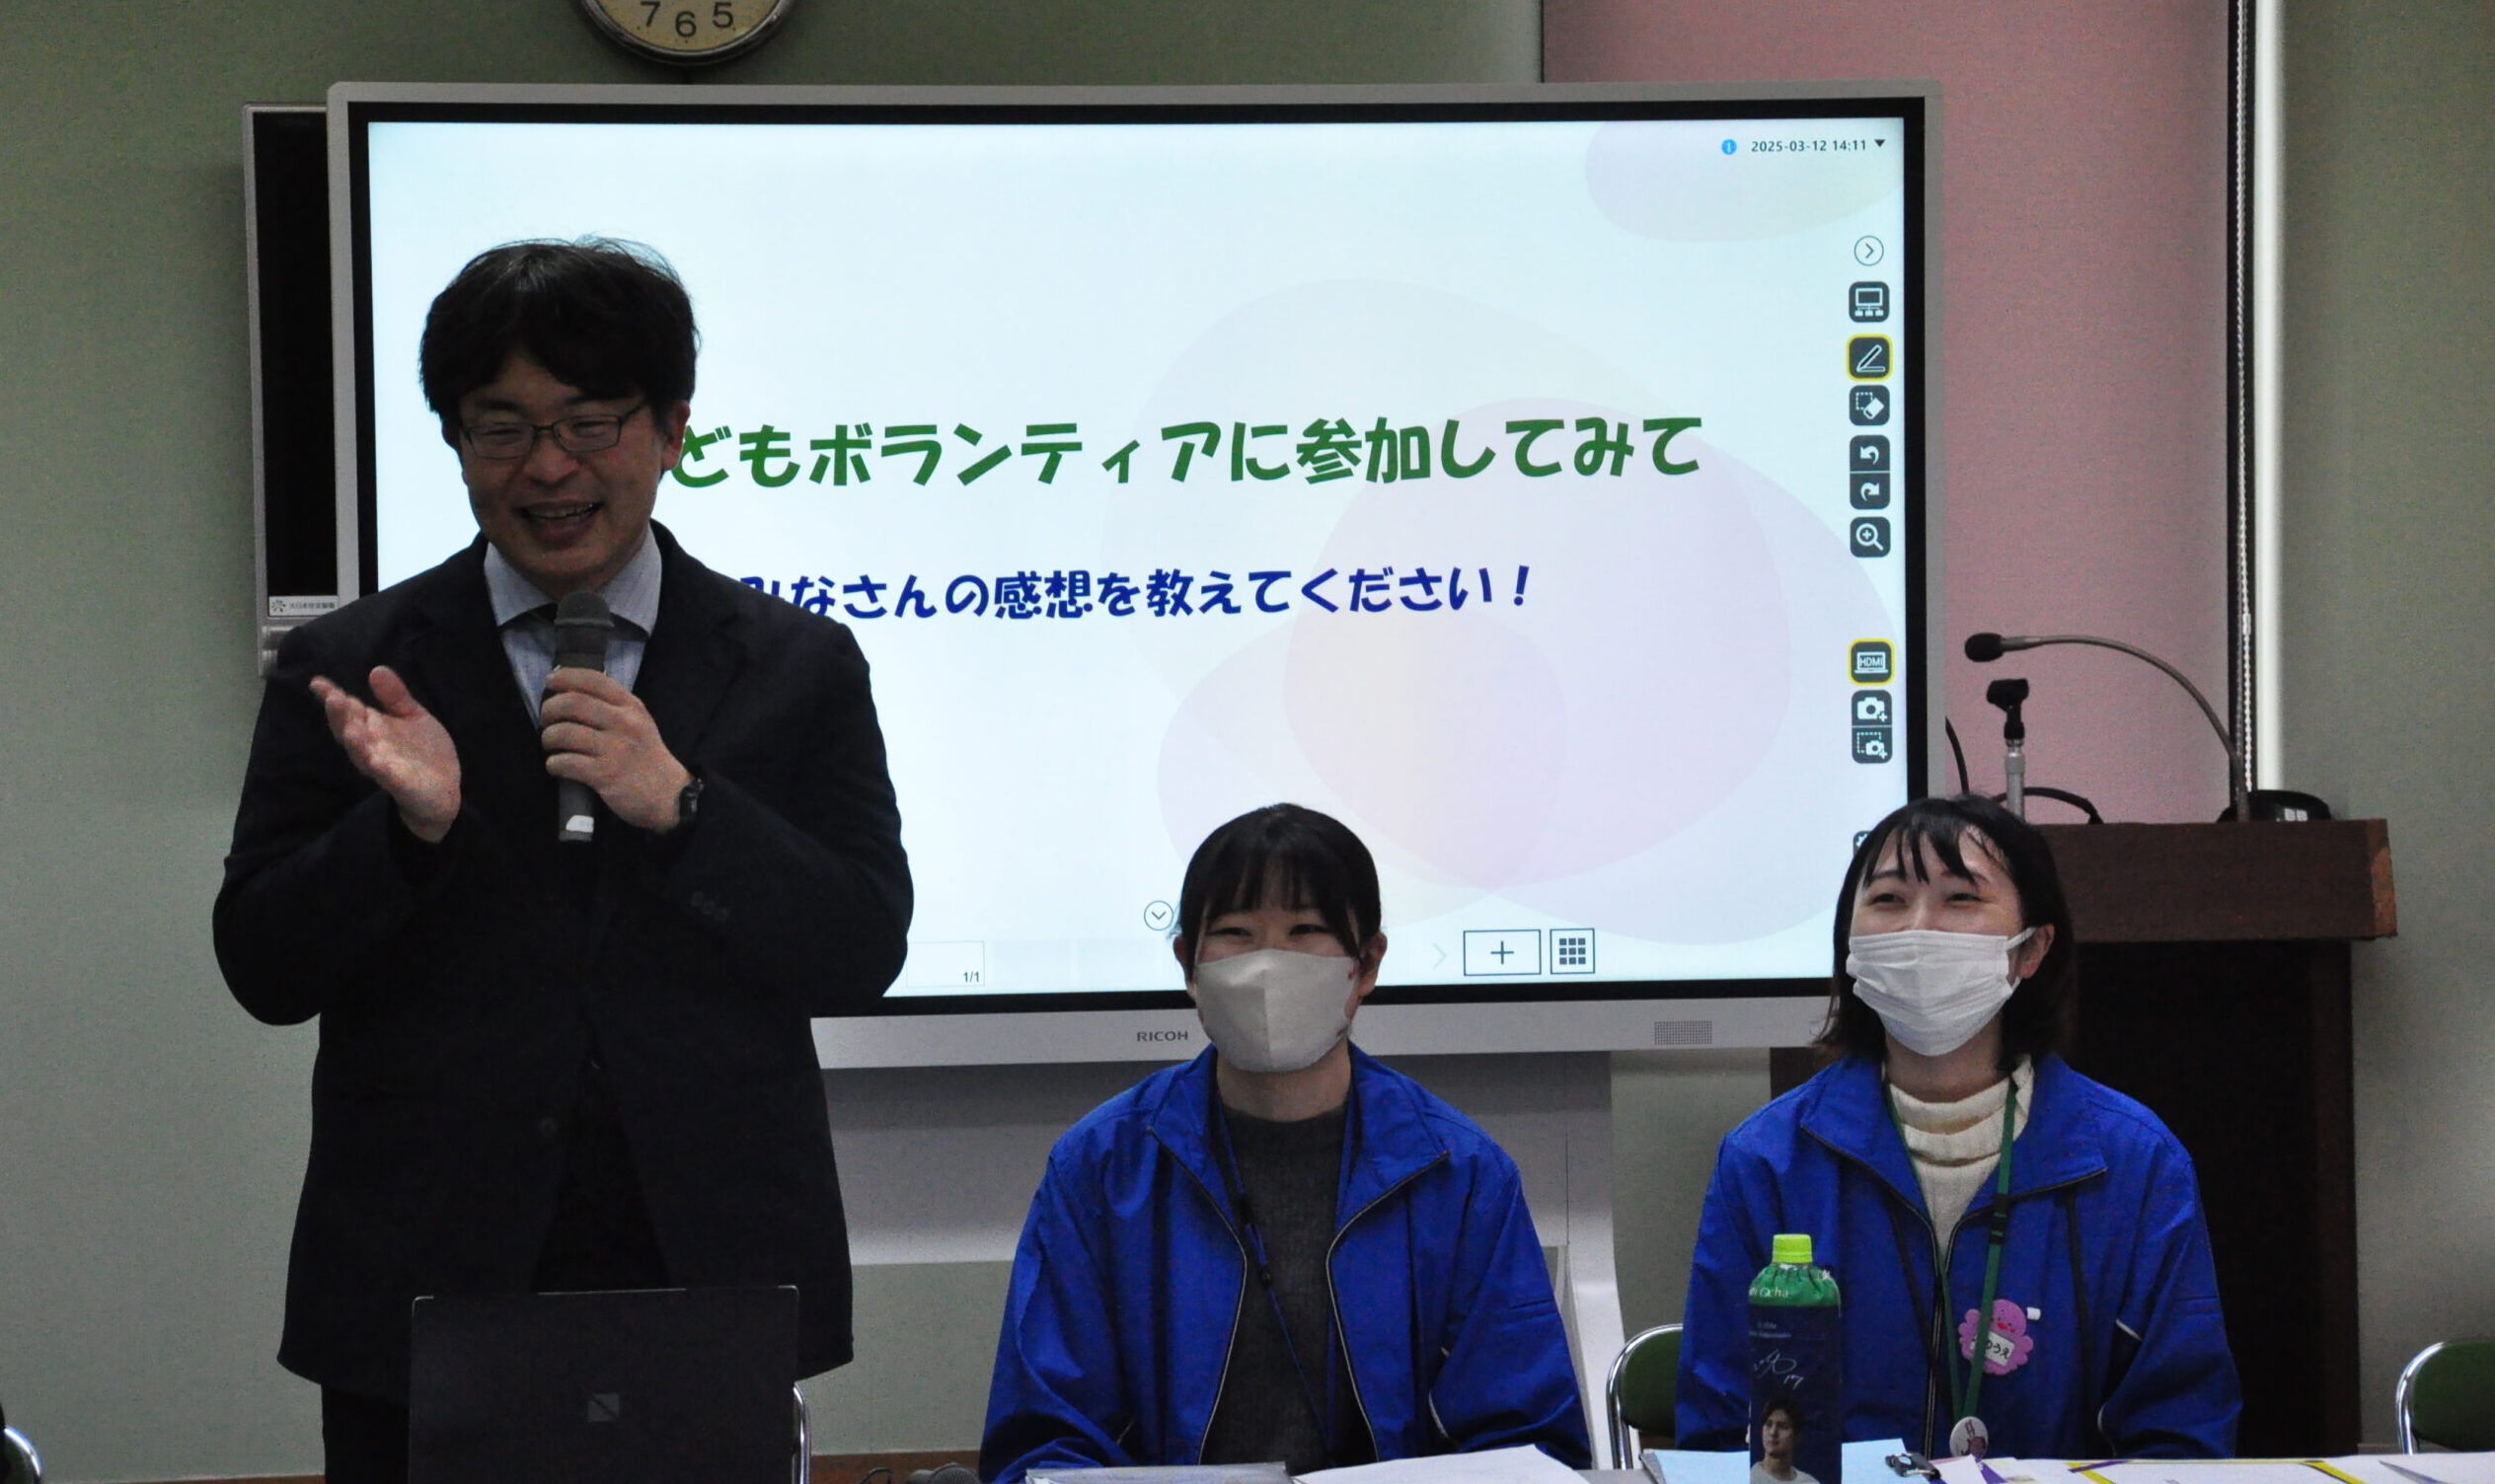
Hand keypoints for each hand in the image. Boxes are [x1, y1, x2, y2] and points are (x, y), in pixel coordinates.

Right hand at [311, 666, 460, 842]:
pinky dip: (383, 771)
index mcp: (372, 728)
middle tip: (333, 698)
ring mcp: (384, 767)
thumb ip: (396, 696)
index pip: (349, 710)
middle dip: (340, 716)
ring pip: (362, 756)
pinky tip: (378, 763)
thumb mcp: (412, 716)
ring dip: (355, 743)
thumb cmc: (422, 751)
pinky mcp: (400, 784)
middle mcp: (371, 747)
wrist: (444, 790)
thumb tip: (377, 669)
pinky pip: (389, 778)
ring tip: (350, 729)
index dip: (332, 697)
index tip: (317, 682)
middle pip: (349, 730)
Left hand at [540, 668, 691, 832]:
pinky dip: (554, 764)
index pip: (593, 679)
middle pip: (572, 703)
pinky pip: (566, 762)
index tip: (550, 682)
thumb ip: (612, 708)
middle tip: (546, 720)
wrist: (669, 795)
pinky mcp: (605, 774)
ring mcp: (615, 749)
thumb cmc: (646, 757)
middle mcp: (624, 723)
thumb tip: (570, 693)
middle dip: (549, 710)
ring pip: (564, 733)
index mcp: (631, 706)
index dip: (565, 676)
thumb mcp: (638, 723)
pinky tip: (557, 766)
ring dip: (548, 738)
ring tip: (550, 745)